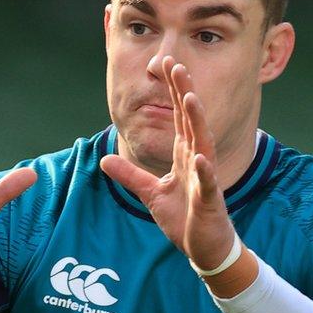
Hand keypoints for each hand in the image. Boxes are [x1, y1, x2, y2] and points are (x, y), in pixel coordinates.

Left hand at [100, 57, 235, 269]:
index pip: (178, 117)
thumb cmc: (184, 217)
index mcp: (184, 155)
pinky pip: (207, 183)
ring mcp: (205, 178)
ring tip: (191, 98)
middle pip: (190, 120)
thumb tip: (104, 160)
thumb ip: (130, 175)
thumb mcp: (150, 193)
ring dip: (197, 121)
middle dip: (183, 92)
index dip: (173, 91)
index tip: (167, 64)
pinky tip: (200, 157)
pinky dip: (204, 171)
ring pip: (202, 144)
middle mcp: (197, 160)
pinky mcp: (209, 200)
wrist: (204, 248)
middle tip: (177, 64)